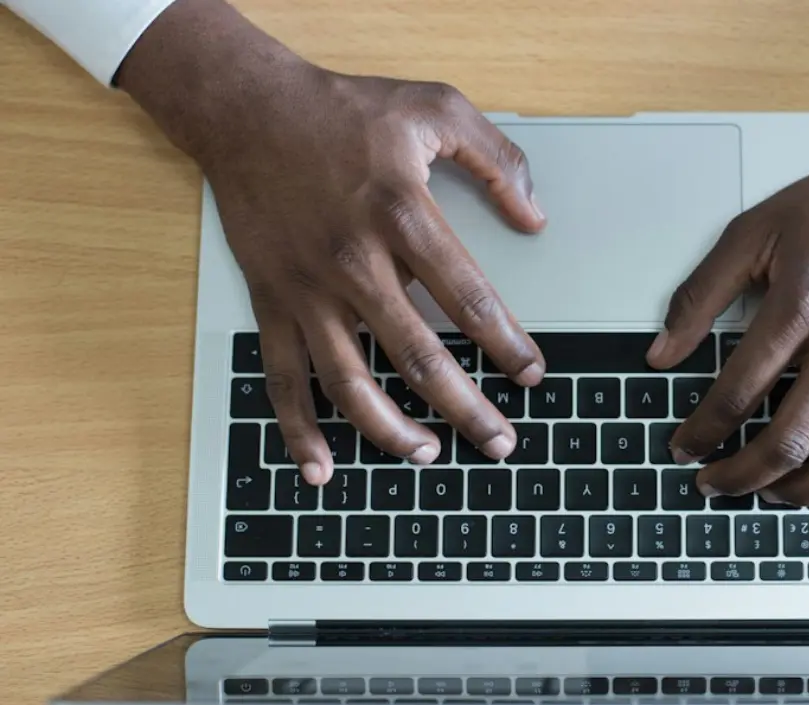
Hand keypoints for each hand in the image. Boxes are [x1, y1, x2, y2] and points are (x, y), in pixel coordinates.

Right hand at [118, 0, 545, 484]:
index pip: (469, 298)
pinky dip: (298, 428)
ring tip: (430, 455)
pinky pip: (283, 377)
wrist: (245, 109)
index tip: (532, 374)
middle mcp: (354, 262)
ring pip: (350, 381)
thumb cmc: (344, 110)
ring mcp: (308, 290)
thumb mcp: (434, 106)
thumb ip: (496, 158)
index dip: (507, 344)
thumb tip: (535, 216)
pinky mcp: (271, 302)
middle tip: (500, 444)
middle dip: (466, 409)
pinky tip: (321, 467)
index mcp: (403, 214)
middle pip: (418, 356)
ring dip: (391, 431)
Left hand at [648, 103, 808, 504]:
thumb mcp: (756, 229)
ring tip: (775, 494)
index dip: (702, 431)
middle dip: (741, 476)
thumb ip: (701, 293)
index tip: (685, 447)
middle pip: (790, 439)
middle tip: (716, 484)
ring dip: (805, 491)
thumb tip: (662, 352)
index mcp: (802, 304)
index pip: (737, 392)